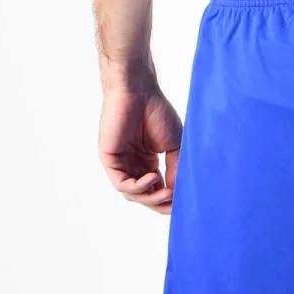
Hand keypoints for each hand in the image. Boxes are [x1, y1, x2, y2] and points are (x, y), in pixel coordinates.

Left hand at [99, 84, 182, 214]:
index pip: (157, 191)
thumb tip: (178, 194)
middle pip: (145, 197)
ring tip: (166, 191)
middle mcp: (133, 165)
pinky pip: (122, 184)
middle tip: (174, 200)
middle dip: (161, 203)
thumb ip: (176, 170)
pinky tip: (152, 177)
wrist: (138, 90)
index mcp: (147, 163)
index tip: (184, 202)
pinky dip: (138, 187)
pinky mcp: (110, 159)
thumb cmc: (157, 111)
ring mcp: (121, 163)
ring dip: (151, 197)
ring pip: (133, 195)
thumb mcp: (174, 147)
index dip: (169, 200)